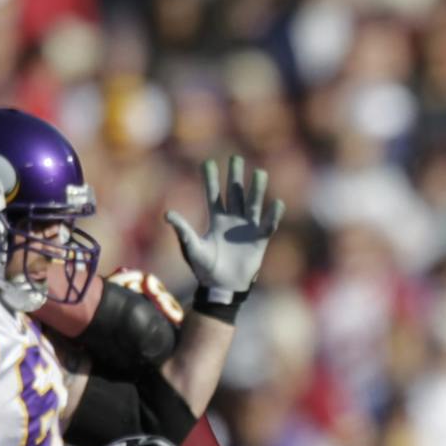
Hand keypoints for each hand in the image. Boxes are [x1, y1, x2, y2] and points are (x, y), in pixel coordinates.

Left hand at [164, 156, 285, 307]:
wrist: (222, 286)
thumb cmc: (204, 268)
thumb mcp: (191, 247)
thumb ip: (183, 230)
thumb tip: (168, 214)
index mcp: (216, 221)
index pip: (214, 195)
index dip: (211, 180)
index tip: (208, 162)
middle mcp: (232, 221)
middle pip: (235, 194)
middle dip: (235, 176)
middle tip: (236, 158)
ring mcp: (247, 229)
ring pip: (253, 204)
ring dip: (256, 189)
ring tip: (260, 173)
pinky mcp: (260, 240)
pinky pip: (268, 225)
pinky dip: (273, 215)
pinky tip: (277, 203)